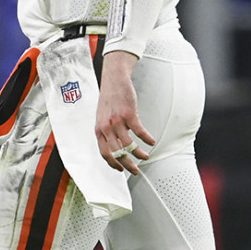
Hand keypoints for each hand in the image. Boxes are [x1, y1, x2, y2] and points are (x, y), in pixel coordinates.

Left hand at [95, 51, 155, 174]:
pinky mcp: (129, 114)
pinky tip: (152, 141)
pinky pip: (139, 132)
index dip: (113, 163)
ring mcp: (117, 121)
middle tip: (136, 170)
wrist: (113, 79)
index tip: (121, 169)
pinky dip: (147, 139)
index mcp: (99, 130)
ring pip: (129, 145)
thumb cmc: (109, 98)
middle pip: (117, 153)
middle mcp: (106, 128)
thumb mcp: (101, 117)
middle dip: (128, 164)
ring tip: (146, 156)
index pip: (104, 153)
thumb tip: (113, 145)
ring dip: (139, 154)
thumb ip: (105, 131)